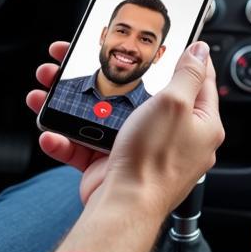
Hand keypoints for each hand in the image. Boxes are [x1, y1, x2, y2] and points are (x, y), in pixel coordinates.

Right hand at [27, 38, 223, 215]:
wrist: (123, 209)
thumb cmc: (154, 161)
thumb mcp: (176, 103)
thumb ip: (189, 74)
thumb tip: (200, 50)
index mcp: (198, 122)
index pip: (195, 79)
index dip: (181, 57)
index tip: (166, 42)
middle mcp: (172, 136)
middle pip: (139, 92)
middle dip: (108, 74)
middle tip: (84, 59)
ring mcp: (140, 150)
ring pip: (105, 114)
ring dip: (74, 100)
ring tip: (49, 85)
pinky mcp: (113, 163)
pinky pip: (86, 144)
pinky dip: (66, 136)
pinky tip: (52, 130)